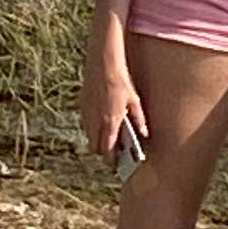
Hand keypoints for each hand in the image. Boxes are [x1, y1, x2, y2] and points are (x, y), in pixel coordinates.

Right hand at [81, 28, 144, 162]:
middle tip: (113, 152)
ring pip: (89, 136)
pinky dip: (92, 128)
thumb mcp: (134, 100)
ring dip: (97, 140)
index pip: (108, 150)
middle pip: (95, 147)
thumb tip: (144, 133)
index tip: (116, 165)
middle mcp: (96, 121)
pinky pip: (85, 124)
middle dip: (103, 152)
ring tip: (108, 138)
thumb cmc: (121, 81)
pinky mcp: (82, 105)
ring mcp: (86, 113)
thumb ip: (139, 119)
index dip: (111, 160)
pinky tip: (101, 122)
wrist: (103, 63)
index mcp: (110, 121)